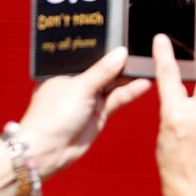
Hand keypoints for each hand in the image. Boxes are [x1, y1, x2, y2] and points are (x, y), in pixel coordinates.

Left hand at [20, 47, 151, 177]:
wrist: (49, 151)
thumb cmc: (51, 117)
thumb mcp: (80, 87)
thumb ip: (103, 70)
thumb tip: (121, 53)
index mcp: (65, 72)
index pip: (90, 57)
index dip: (107, 51)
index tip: (126, 44)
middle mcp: (78, 84)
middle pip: (105, 70)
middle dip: (121, 65)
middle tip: (140, 56)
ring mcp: (90, 99)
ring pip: (113, 85)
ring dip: (129, 79)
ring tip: (145, 69)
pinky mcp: (100, 113)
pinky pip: (118, 99)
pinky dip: (130, 92)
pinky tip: (143, 84)